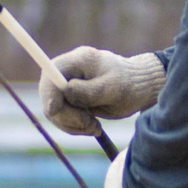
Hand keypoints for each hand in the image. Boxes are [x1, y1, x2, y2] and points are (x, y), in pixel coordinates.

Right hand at [40, 46, 166, 136]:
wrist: (139, 89)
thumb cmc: (129, 85)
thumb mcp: (113, 88)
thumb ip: (88, 90)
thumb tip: (65, 91)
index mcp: (77, 60)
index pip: (51, 75)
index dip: (49, 94)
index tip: (56, 111)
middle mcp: (67, 71)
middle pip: (49, 95)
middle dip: (65, 115)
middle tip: (89, 125)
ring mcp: (66, 85)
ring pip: (53, 110)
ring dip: (71, 125)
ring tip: (94, 127)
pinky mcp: (69, 100)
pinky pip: (61, 117)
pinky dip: (74, 127)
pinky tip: (92, 127)